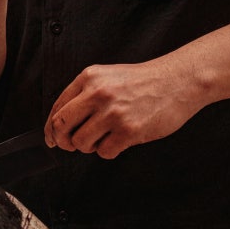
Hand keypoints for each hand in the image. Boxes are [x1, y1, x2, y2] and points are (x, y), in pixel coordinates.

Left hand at [44, 60, 201, 158]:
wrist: (178, 81)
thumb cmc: (144, 81)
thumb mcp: (109, 76)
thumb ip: (86, 94)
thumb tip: (62, 122)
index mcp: (89, 78)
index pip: (57, 107)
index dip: (51, 128)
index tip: (52, 138)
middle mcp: (98, 93)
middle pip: (62, 126)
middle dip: (64, 140)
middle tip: (72, 145)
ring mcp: (113, 112)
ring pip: (81, 143)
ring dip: (89, 147)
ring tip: (105, 137)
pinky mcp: (129, 130)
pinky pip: (104, 152)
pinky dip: (109, 151)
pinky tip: (120, 140)